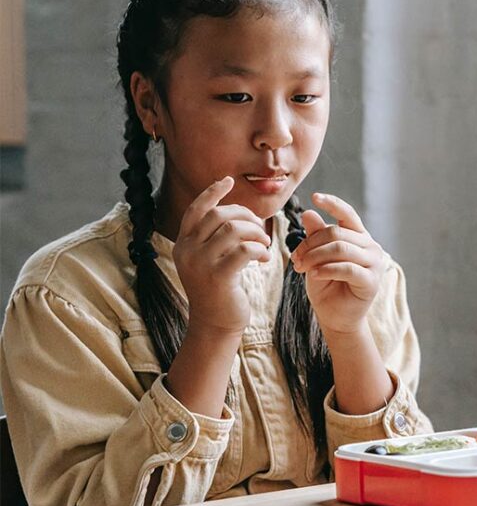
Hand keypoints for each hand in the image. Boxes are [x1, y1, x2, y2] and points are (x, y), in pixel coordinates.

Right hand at [172, 176, 270, 337]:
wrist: (214, 325)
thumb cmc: (218, 291)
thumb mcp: (209, 261)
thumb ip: (214, 239)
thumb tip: (238, 213)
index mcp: (183, 244)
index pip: (196, 210)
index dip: (212, 193)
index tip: (228, 181)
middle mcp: (187, 251)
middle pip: (220, 215)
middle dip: (246, 216)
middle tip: (260, 228)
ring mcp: (200, 264)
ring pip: (234, 230)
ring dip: (256, 233)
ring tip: (264, 245)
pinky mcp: (218, 277)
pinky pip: (245, 250)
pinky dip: (259, 250)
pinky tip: (263, 259)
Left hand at [290, 192, 384, 335]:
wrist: (335, 318)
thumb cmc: (327, 286)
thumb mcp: (316, 258)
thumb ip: (316, 237)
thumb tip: (308, 212)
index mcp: (358, 237)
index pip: (348, 214)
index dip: (332, 203)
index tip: (315, 197)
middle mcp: (370, 247)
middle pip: (337, 233)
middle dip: (311, 243)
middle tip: (295, 258)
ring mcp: (374, 263)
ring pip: (341, 248)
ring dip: (315, 256)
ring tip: (301, 267)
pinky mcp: (371, 281)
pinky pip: (347, 268)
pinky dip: (327, 269)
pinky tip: (313, 275)